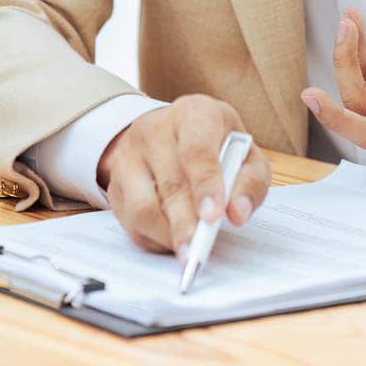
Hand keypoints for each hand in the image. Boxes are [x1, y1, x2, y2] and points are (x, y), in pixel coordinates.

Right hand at [96, 94, 270, 257]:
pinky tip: (172, 242)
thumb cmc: (216, 144)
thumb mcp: (245, 153)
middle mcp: (156, 129)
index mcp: (195, 114)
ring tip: (188, 251)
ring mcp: (130, 155)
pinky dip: (152, 238)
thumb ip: (250, 182)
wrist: (172, 132)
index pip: (197, 149)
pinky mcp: (116, 183)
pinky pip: (129, 220)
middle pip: (170, 184)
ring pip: (142, 206)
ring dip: (166, 235)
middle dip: (186, 223)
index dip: (206, 184)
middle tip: (200, 250)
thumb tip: (238, 214)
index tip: (214, 216)